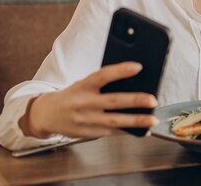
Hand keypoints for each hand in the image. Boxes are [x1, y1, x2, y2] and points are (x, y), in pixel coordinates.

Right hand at [22, 62, 158, 138]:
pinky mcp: (89, 133)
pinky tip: (144, 130)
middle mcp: (84, 102)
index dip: (120, 70)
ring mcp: (86, 120)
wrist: (47, 114)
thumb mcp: (83, 84)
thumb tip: (134, 82)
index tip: (138, 66)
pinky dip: (129, 132)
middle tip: (153, 100)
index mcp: (83, 85)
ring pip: (115, 121)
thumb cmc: (73, 95)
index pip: (102, 75)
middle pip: (113, 101)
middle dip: (135, 100)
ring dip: (136, 121)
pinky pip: (112, 133)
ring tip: (153, 119)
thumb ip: (103, 83)